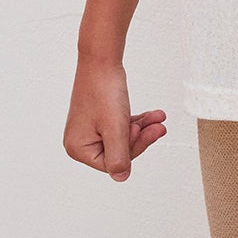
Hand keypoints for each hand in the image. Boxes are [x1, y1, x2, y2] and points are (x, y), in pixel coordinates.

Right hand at [63, 53, 166, 181]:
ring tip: (159, 119)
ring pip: (123, 138)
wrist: (101, 60)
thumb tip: (121, 177)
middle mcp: (80, 143)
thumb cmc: (104, 91)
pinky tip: (153, 116)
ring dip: (143, 128)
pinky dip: (136, 121)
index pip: (113, 163)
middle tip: (160, 126)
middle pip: (119, 151)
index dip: (132, 149)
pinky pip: (120, 127)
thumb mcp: (115, 129)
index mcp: (78, 149)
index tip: (141, 130)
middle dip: (141, 137)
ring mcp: (89, 131)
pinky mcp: (98, 120)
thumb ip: (119, 157)